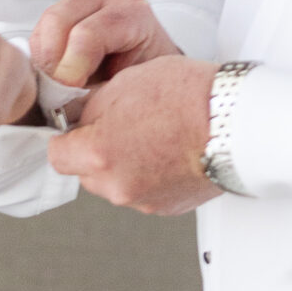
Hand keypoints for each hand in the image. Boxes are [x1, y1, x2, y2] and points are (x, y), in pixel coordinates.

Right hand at [30, 0, 182, 89]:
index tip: (66, 93)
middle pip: (60, 20)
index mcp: (133, 13)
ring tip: (56, 87)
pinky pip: (40, 30)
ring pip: (46, 23)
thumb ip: (100, 94)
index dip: (71, 68)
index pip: (89, 34)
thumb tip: (66, 109)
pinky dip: (40, 55)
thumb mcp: (133, 88)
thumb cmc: (147, 78)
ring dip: (44, 59)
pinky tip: (53, 75)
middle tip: (54, 94)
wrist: (152, 68)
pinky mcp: (64, 9)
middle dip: (52, 62)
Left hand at [47, 54, 217, 213]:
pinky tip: (166, 148)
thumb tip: (77, 118)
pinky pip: (143, 189)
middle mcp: (117, 185)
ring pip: (115, 181)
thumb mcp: (122, 83)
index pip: (57, 154)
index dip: (67, 135)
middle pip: (86, 172)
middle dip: (95, 150)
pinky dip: (148, 172)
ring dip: (122, 162)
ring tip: (150, 133)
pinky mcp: (167, 206)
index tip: (78, 125)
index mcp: (98, 154)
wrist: (234, 120)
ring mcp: (143, 200)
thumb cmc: (186, 96)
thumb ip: (91, 108)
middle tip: (120, 123)